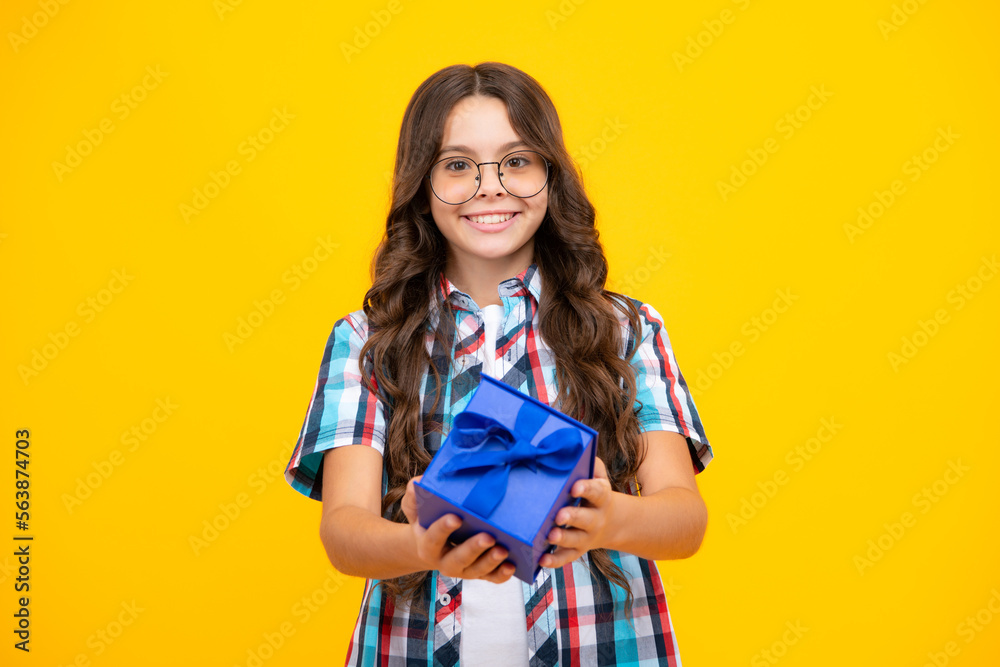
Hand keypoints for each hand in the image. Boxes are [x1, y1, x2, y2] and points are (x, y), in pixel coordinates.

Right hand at [401, 476, 515, 582]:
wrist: (432, 544)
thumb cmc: (426, 520)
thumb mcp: (415, 507)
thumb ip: (414, 495)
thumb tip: (419, 482)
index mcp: (427, 546)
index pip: (434, 538)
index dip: (443, 529)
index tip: (456, 517)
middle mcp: (445, 562)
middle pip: (458, 559)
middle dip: (473, 549)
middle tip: (488, 537)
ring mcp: (463, 570)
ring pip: (477, 570)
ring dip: (490, 562)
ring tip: (504, 550)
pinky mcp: (479, 573)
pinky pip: (491, 578)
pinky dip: (501, 574)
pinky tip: (511, 565)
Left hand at [539, 456, 618, 569]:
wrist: (612, 522)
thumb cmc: (594, 492)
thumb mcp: (597, 476)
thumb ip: (589, 463)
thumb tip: (574, 446)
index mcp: (601, 496)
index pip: (596, 491)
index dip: (586, 489)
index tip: (575, 487)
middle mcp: (595, 518)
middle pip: (585, 518)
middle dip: (572, 517)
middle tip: (559, 516)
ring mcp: (586, 536)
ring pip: (575, 540)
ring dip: (562, 539)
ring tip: (550, 536)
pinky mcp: (577, 550)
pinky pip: (566, 557)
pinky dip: (555, 561)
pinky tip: (541, 560)